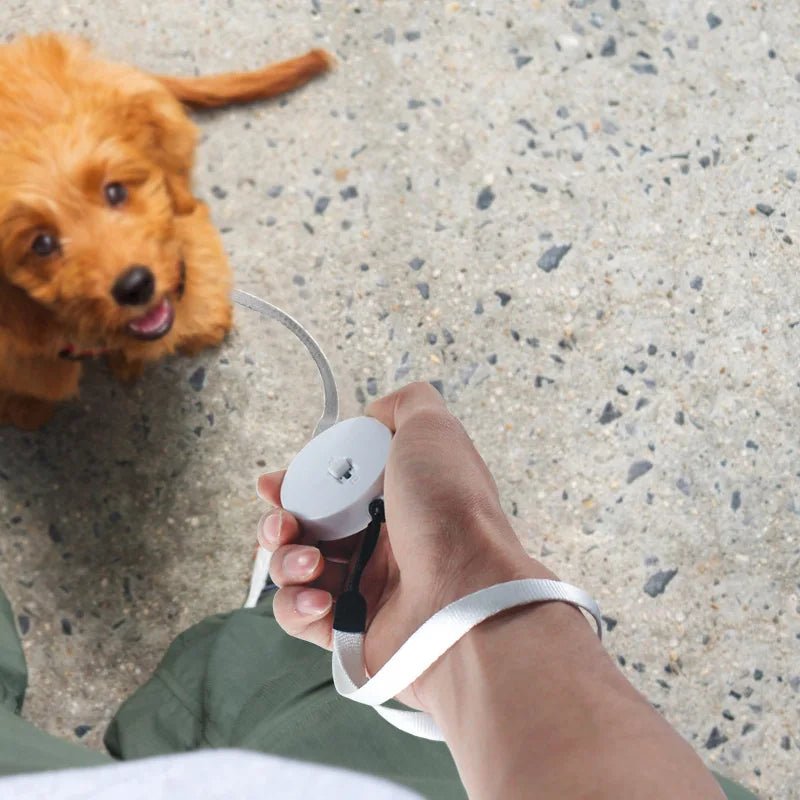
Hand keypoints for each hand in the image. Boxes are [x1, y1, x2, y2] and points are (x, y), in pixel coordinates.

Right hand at [255, 382, 551, 707]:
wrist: (467, 591)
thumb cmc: (452, 511)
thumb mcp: (434, 431)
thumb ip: (407, 405)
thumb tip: (374, 411)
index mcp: (393, 500)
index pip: (329, 490)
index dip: (296, 484)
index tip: (275, 484)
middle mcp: (379, 542)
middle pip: (304, 527)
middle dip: (280, 522)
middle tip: (286, 522)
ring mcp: (364, 587)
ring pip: (294, 569)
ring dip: (286, 560)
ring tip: (310, 561)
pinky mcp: (351, 630)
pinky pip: (299, 615)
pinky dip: (296, 604)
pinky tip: (320, 598)